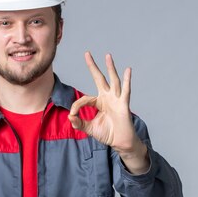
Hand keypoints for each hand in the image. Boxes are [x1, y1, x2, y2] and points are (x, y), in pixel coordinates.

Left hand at [68, 52, 148, 173]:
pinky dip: (127, 80)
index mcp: (99, 102)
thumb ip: (79, 123)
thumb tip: (70, 117)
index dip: (76, 106)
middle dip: (93, 66)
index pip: (84, 99)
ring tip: (107, 56)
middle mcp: (107, 97)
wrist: (120, 143)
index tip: (72, 115)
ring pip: (113, 81)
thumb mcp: (89, 128)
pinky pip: (125, 91)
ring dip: (110, 68)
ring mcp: (116, 99)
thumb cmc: (107, 134)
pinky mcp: (123, 104)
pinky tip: (127, 70)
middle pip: (99, 78)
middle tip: (87, 53)